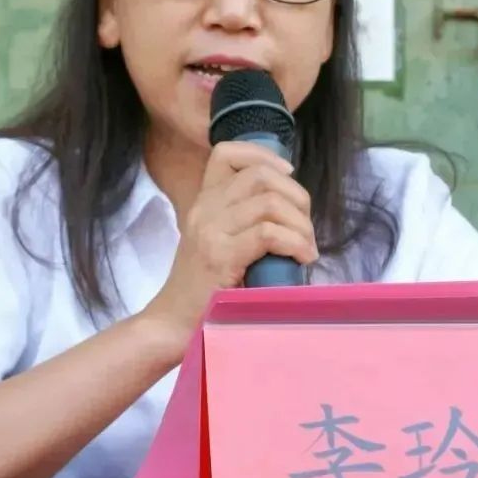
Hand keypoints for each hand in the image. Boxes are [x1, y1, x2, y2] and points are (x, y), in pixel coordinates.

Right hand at [143, 142, 317, 338]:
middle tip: (305, 227)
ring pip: (269, 202)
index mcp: (204, 201)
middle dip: (296, 196)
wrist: (171, 324)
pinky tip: (301, 258)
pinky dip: (294, 242)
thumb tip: (289, 208)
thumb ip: (240, 220)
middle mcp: (204, 209)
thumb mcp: (216, 242)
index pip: (227, 153)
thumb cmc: (202, 288)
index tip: (288, 174)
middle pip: (260, 175)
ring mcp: (210, 231)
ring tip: (306, 248)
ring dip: (300, 224)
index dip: (263, 155)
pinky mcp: (221, 256)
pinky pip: (268, 233)